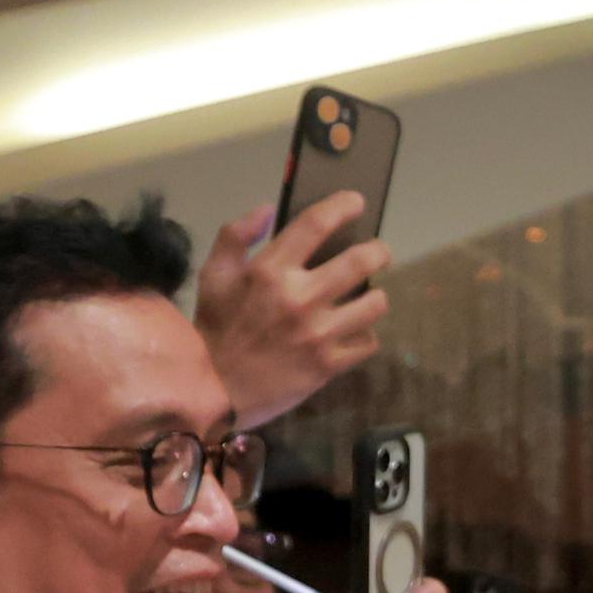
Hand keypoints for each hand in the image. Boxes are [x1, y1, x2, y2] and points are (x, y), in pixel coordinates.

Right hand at [195, 195, 391, 428]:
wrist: (214, 390)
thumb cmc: (215, 328)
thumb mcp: (213, 275)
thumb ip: (235, 236)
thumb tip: (268, 209)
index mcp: (269, 270)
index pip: (315, 224)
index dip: (342, 206)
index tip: (356, 202)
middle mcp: (299, 297)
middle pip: (361, 261)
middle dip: (378, 252)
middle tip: (380, 253)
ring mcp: (317, 333)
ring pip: (374, 304)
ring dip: (376, 297)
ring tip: (370, 297)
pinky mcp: (328, 364)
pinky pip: (368, 343)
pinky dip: (366, 336)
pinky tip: (356, 332)